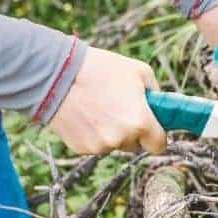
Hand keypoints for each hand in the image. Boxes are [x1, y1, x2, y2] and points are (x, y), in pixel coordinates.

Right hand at [49, 47, 166, 154]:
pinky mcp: (80, 148)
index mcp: (140, 122)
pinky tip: (85, 114)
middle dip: (133, 131)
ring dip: (112, 132)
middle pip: (135, 145)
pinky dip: (93, 133)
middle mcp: (121, 139)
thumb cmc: (100, 69)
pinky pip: (95, 144)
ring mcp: (99, 146)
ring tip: (99, 107)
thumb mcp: (139, 72)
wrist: (57, 74)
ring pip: (114, 144)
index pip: (159, 146)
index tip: (153, 127)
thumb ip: (155, 93)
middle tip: (121, 109)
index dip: (156, 135)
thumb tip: (160, 105)